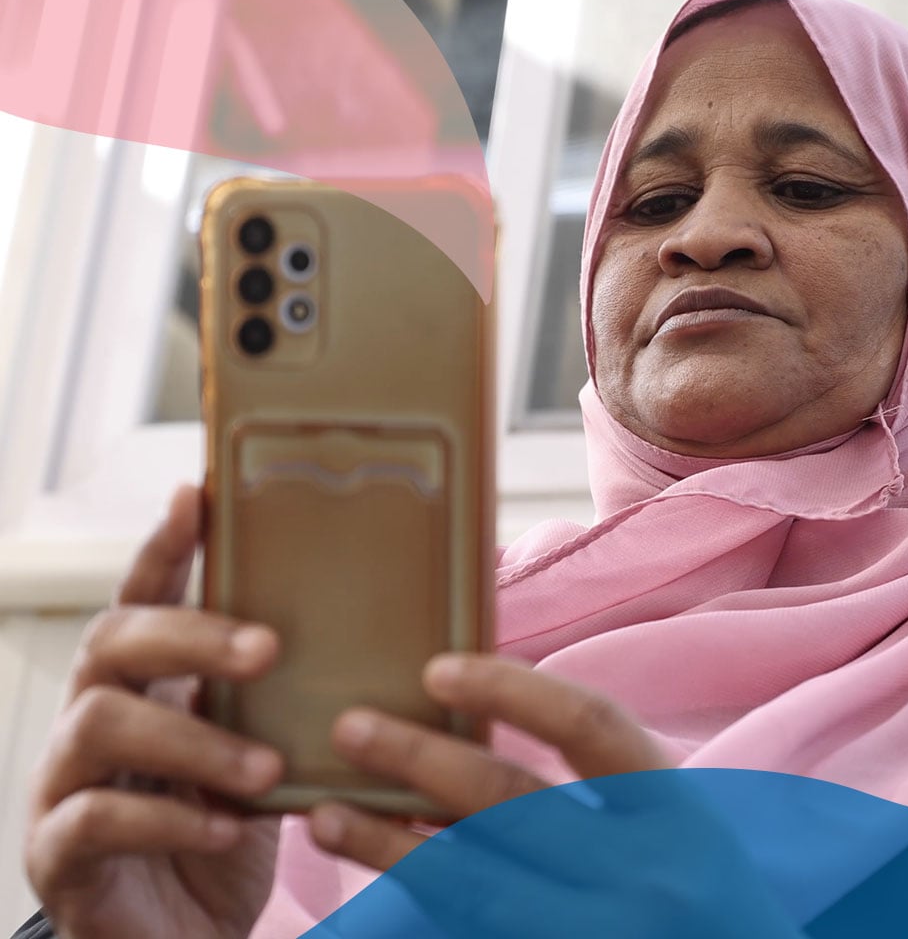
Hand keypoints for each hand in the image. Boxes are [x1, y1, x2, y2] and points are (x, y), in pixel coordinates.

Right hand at [23, 486, 285, 938]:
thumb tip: (368, 638)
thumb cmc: (225, 824)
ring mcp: (64, 780)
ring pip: (101, 722)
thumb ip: (277, 701)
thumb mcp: (258, 750)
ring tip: (266, 766)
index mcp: (145, 678)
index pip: (143, 594)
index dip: (164, 543)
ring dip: (193, 739)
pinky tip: (228, 827)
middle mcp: (93, 712)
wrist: (181, 931)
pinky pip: (93, 818)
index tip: (196, 495)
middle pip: (112, 638)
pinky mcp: (57, 850)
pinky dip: (170, 819)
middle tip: (268, 649)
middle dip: (190, 634)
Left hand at [308, 656, 801, 936]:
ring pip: (474, 886)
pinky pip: (474, 936)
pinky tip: (372, 880)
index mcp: (675, 809)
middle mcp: (648, 876)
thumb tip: (472, 711)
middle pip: (512, 803)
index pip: (589, 724)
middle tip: (349, 725)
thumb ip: (602, 779)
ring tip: (323, 811)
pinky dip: (418, 907)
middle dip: (421, 760)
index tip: (435, 667)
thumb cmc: (693, 893)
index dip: (510, 689)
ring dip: (389, 845)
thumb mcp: (669, 825)